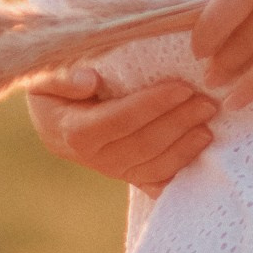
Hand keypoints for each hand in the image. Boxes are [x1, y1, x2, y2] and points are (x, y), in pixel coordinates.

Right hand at [25, 65, 218, 191]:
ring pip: (151, 165)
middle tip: (207, 103)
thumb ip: (61, 77)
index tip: (182, 88)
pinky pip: (153, 178)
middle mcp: (90, 157)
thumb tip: (88, 80)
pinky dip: (178, 167)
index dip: (151, 106)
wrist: (51, 112)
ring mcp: (108, 169)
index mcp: (71, 130)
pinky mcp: (123, 174)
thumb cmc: (52, 85)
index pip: (117, 120)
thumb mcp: (43, 74)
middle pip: (140, 144)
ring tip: (208, 124)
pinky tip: (199, 150)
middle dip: (177, 123)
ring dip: (184, 146)